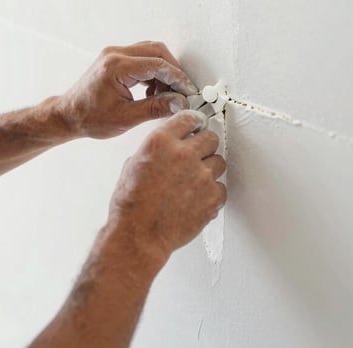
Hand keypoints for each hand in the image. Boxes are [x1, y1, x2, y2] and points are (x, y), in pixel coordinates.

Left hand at [57, 41, 198, 138]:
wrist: (68, 115)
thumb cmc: (89, 118)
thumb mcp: (125, 118)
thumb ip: (155, 108)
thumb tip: (179, 103)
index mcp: (116, 67)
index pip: (158, 64)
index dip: (178, 78)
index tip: (188, 92)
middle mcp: (114, 54)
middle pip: (157, 51)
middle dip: (173, 71)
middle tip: (181, 92)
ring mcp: (114, 54)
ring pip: (151, 52)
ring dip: (163, 71)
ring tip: (165, 95)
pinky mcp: (114, 58)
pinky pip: (142, 56)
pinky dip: (152, 70)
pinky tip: (152, 91)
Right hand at [108, 110, 226, 262]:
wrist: (139, 234)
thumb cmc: (131, 205)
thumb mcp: (133, 165)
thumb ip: (156, 150)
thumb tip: (168, 147)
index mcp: (161, 142)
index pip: (188, 118)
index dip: (193, 123)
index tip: (196, 127)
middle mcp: (184, 154)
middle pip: (211, 138)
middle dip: (204, 146)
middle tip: (196, 157)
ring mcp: (201, 176)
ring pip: (219, 162)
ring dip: (209, 169)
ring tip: (193, 182)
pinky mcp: (212, 197)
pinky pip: (221, 188)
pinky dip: (212, 193)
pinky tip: (196, 199)